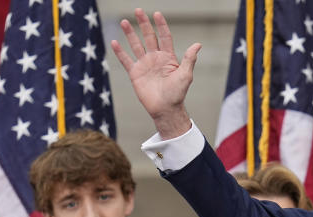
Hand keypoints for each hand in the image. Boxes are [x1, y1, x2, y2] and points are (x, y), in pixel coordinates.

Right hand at [110, 8, 200, 138]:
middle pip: (149, 37)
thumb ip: (189, 59)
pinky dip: (120, 52)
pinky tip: (114, 42)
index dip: (161, 26)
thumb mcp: (186, 75)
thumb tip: (198, 44)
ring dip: (130, 34)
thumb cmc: (177, 93)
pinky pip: (126, 60)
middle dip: (144, 24)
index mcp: (168, 58)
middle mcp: (155, 58)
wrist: (165, 109)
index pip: (164, 37)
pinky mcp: (135, 73)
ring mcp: (144, 65)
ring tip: (124, 21)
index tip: (157, 14)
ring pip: (136, 45)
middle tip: (138, 10)